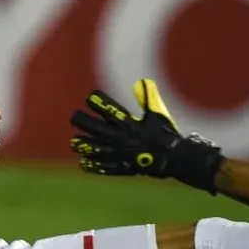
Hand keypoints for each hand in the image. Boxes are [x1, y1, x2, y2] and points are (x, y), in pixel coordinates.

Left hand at [70, 79, 223, 193]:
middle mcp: (123, 138)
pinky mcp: (124, 167)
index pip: (111, 110)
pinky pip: (106, 167)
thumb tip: (142, 81)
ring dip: (85, 145)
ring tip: (73, 142)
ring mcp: (122, 154)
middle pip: (98, 129)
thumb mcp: (158, 114)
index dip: (99, 103)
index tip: (90, 98)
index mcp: (130, 124)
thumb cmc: (165, 134)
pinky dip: (94, 166)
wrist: (174, 159)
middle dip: (84, 122)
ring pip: (98, 148)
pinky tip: (83, 163)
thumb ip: (149, 98)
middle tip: (74, 118)